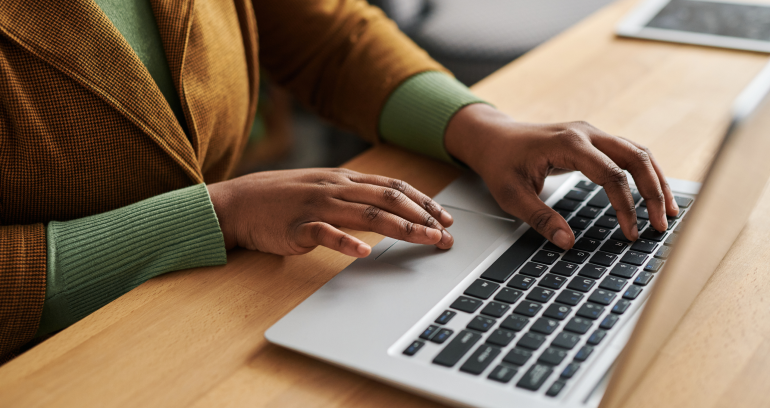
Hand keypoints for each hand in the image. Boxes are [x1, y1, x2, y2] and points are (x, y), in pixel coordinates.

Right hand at [207, 168, 453, 256]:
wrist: (240, 202)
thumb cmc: (284, 198)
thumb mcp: (324, 188)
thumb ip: (354, 195)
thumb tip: (390, 207)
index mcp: (345, 179)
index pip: (394, 186)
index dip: (423, 202)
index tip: (445, 217)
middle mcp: (337, 188)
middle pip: (389, 198)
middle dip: (423, 216)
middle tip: (446, 234)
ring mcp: (318, 205)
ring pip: (367, 213)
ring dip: (401, 228)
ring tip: (425, 239)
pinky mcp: (298, 226)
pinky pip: (326, 233)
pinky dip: (346, 242)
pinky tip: (364, 252)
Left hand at [444, 104, 678, 248]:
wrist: (492, 137)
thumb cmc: (500, 163)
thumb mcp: (511, 195)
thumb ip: (539, 218)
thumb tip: (567, 243)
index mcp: (568, 144)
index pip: (610, 175)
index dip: (625, 205)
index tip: (630, 232)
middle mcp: (586, 133)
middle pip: (635, 158)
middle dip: (654, 192)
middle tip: (661, 224)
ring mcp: (592, 134)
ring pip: (638, 153)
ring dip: (656, 181)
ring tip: (669, 212)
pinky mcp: (593, 140)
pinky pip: (628, 153)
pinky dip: (644, 173)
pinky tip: (653, 194)